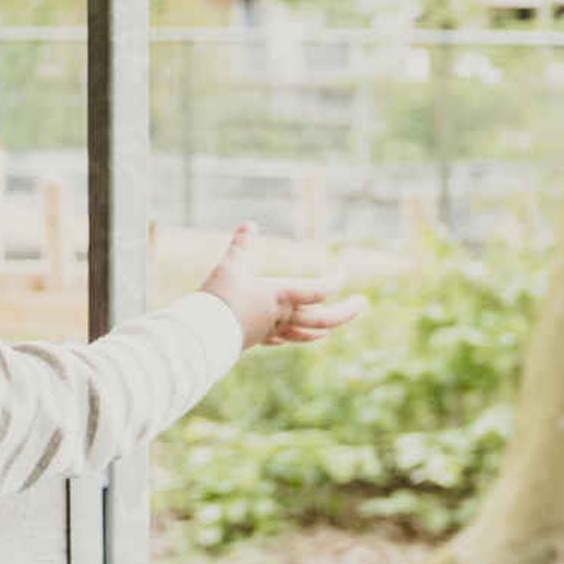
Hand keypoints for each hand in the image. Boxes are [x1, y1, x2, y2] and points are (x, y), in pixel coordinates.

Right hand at [197, 224, 366, 347]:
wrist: (201, 335)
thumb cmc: (217, 299)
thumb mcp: (228, 267)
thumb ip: (241, 246)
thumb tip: (250, 224)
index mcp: (281, 297)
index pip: (319, 290)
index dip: (335, 281)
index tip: (344, 271)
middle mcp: (282, 316)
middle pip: (324, 319)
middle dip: (347, 312)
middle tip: (362, 304)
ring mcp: (272, 331)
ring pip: (307, 334)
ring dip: (325, 328)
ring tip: (332, 327)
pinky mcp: (257, 339)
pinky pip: (284, 339)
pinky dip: (295, 336)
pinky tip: (291, 335)